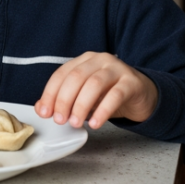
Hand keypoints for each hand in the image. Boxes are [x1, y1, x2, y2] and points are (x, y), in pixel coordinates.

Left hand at [34, 52, 158, 128]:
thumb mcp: (85, 97)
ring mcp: (117, 68)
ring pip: (94, 84)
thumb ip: (64, 100)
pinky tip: (96, 123)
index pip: (62, 74)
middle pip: (76, 77)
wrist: (142, 95)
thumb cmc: (110, 95)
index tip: (45, 112)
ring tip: (76, 123)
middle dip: (64, 100)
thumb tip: (42, 108)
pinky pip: (115, 95)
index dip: (50, 93)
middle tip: (60, 120)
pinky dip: (103, 110)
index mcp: (85, 60)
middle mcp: (100, 60)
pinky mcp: (131, 82)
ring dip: (81, 105)